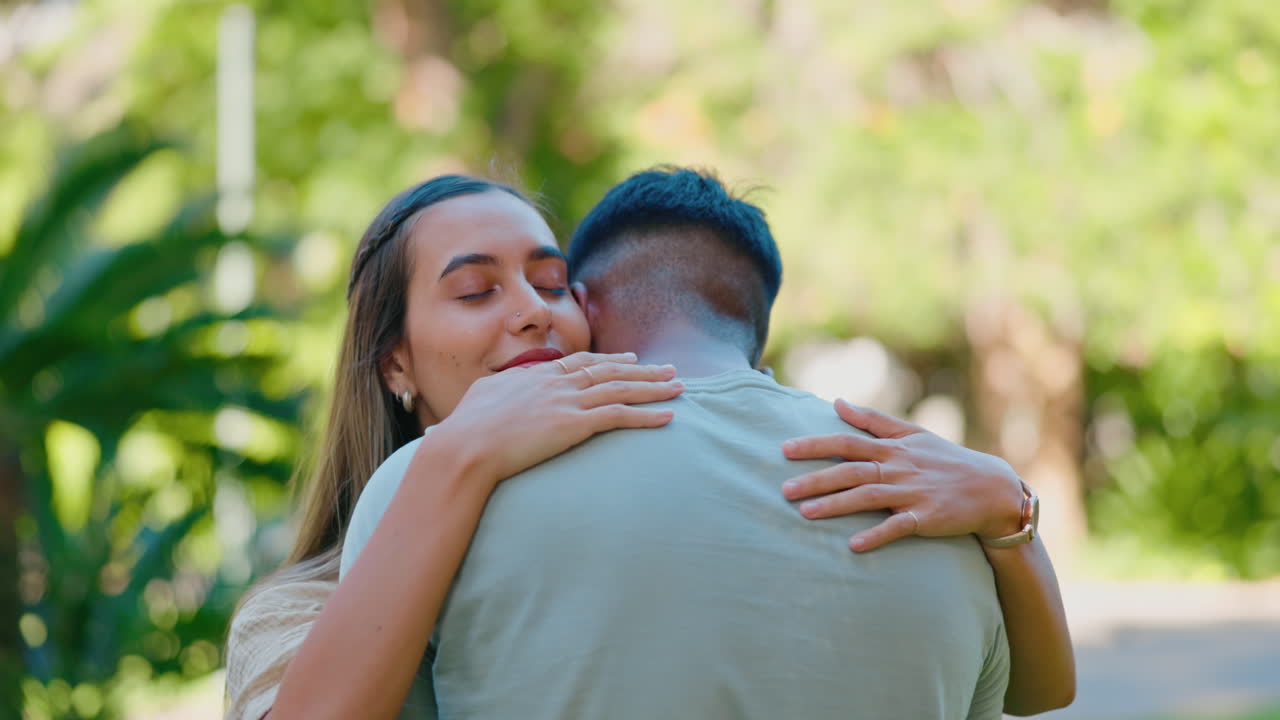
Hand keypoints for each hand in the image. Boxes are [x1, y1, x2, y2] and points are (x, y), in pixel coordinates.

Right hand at [438, 351, 682, 484]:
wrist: (466, 446)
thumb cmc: (466, 427)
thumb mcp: (483, 396)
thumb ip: (501, 387)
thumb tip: (501, 386)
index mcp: (537, 375)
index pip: (581, 363)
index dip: (609, 360)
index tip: (630, 358)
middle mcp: (557, 383)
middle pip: (610, 371)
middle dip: (642, 369)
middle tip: (668, 369)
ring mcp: (568, 402)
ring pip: (621, 389)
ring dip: (653, 387)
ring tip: (678, 387)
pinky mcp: (575, 425)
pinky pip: (620, 416)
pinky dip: (647, 415)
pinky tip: (668, 417)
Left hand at [780, 399, 1024, 551]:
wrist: (991, 489)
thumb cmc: (945, 460)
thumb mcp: (911, 434)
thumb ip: (871, 420)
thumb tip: (835, 402)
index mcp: (892, 448)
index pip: (847, 442)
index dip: (815, 445)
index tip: (784, 449)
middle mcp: (899, 468)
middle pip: (851, 471)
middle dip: (816, 479)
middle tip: (783, 489)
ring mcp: (913, 493)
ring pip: (868, 497)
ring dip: (836, 505)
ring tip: (805, 513)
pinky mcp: (927, 517)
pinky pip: (898, 527)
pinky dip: (876, 535)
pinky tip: (853, 545)